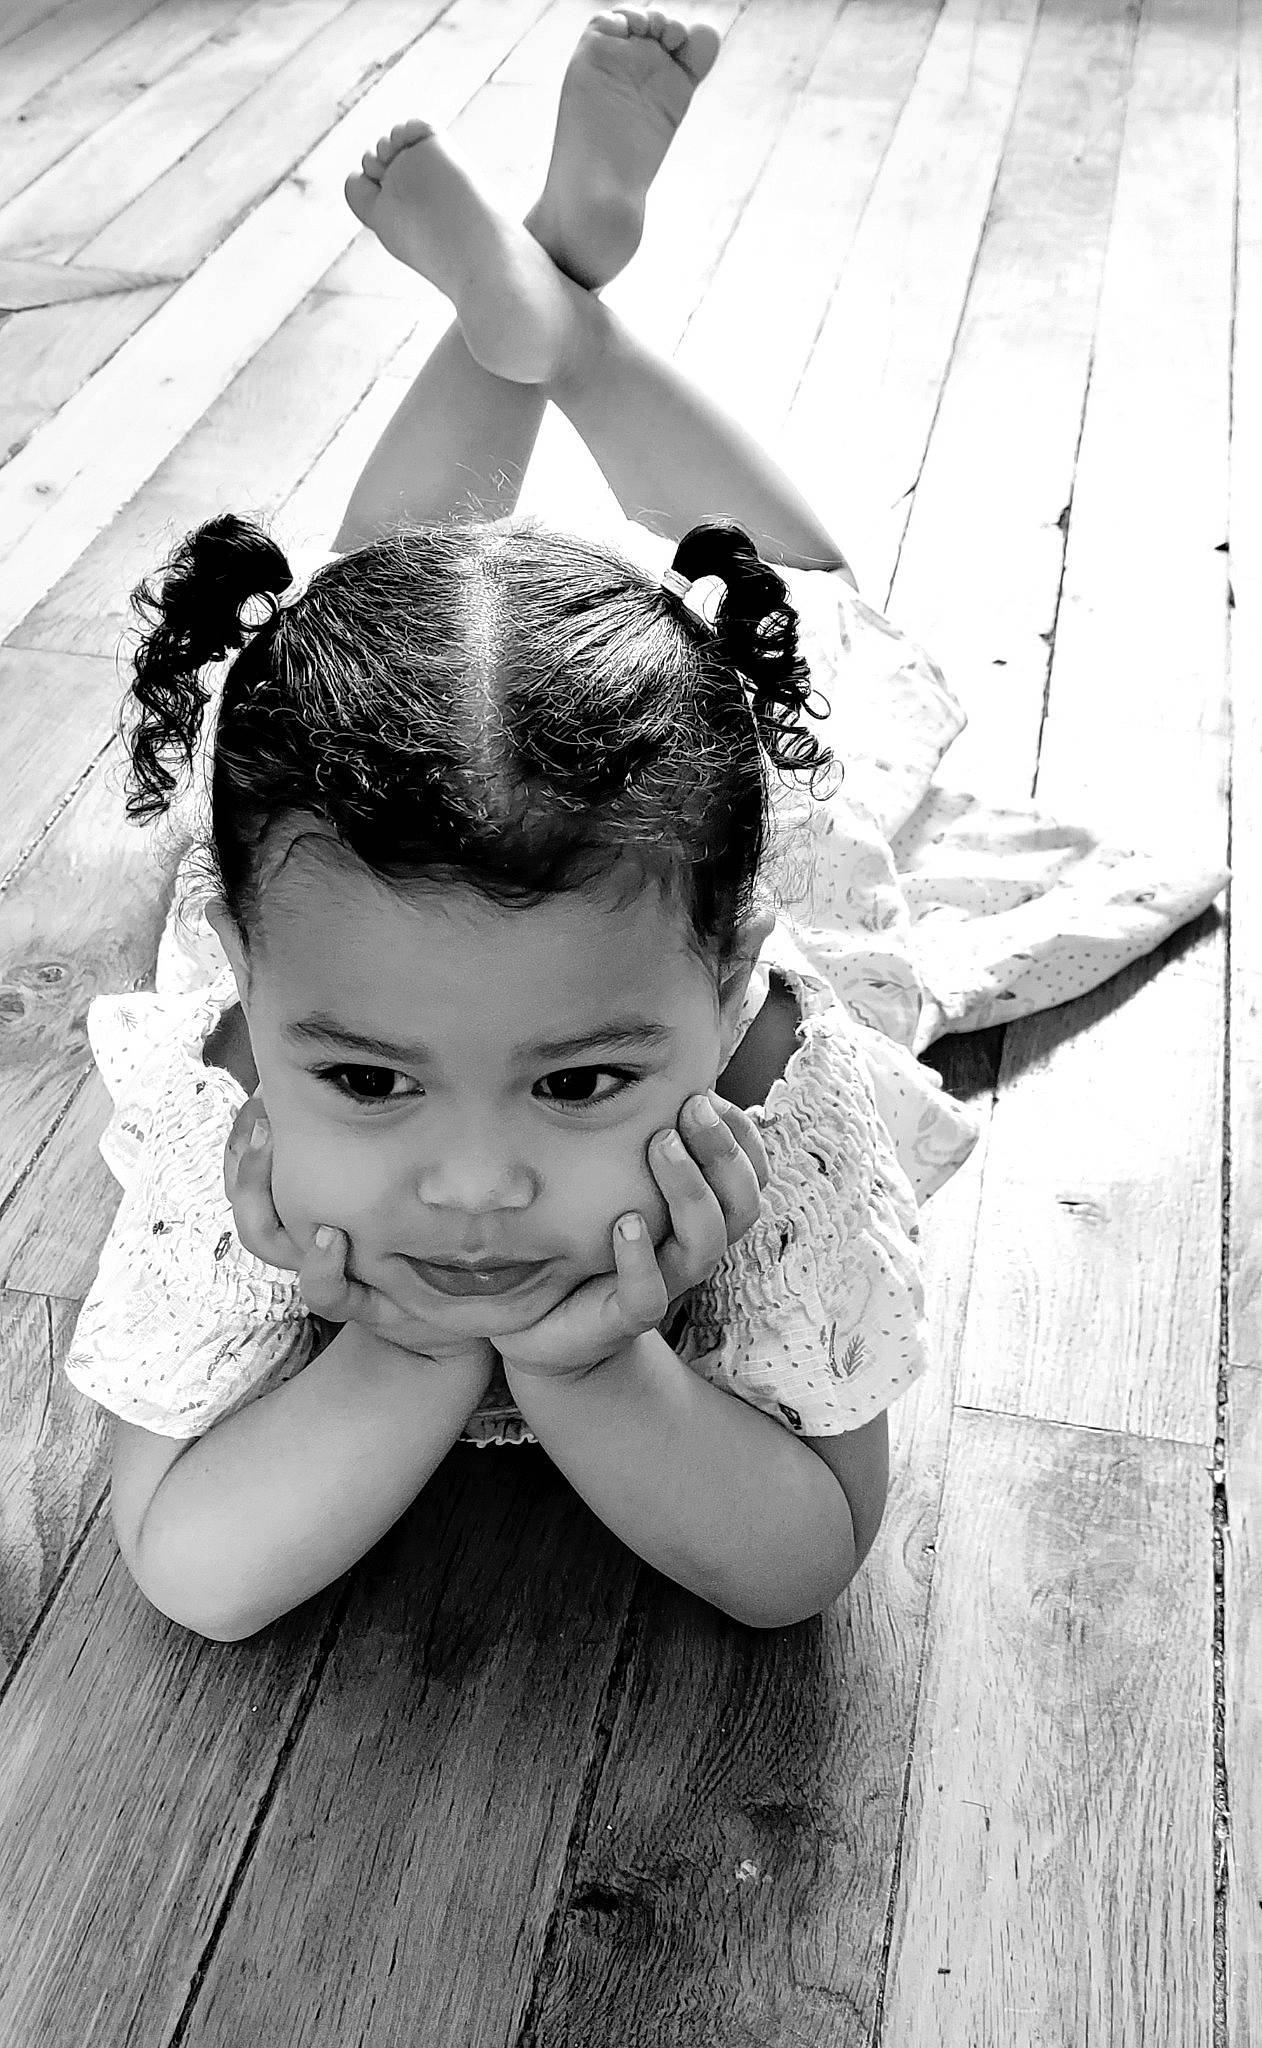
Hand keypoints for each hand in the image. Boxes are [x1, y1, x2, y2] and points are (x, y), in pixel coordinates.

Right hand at [224, 1093, 494, 1373]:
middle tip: (264, 1122)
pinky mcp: (365, 1306)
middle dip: (245, 1164)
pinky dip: (321, 1268)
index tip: (259, 1099)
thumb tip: (352, 1075)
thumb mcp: (403, 1173)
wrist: (470, 1303)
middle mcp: (307, 1239)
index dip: (243, 1141)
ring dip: (263, 1199)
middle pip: (247, 1203)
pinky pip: (326, 1294)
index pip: (248, 1173)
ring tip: (277, 1160)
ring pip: (267, 1243)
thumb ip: (375, 1133)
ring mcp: (331, 1271)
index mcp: (309, 1209)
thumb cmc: (430, 1230)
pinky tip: (330, 1236)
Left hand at [497, 1091, 768, 1380]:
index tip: (707, 1093)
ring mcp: (662, 1283)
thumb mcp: (608, 1178)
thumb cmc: (580, 1240)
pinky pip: (647, 1296)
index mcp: (697, 1213)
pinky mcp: (622, 1317)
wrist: (541, 1324)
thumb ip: (632, 1135)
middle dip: (723, 1152)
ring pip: (706, 1245)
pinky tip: (624, 1225)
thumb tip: (635, 1064)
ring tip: (660, 1144)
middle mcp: (689, 1248)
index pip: (750, 1174)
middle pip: (742, 1205)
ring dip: (689, 1191)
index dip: (741, 1135)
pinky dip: (640, 1259)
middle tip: (691, 1108)